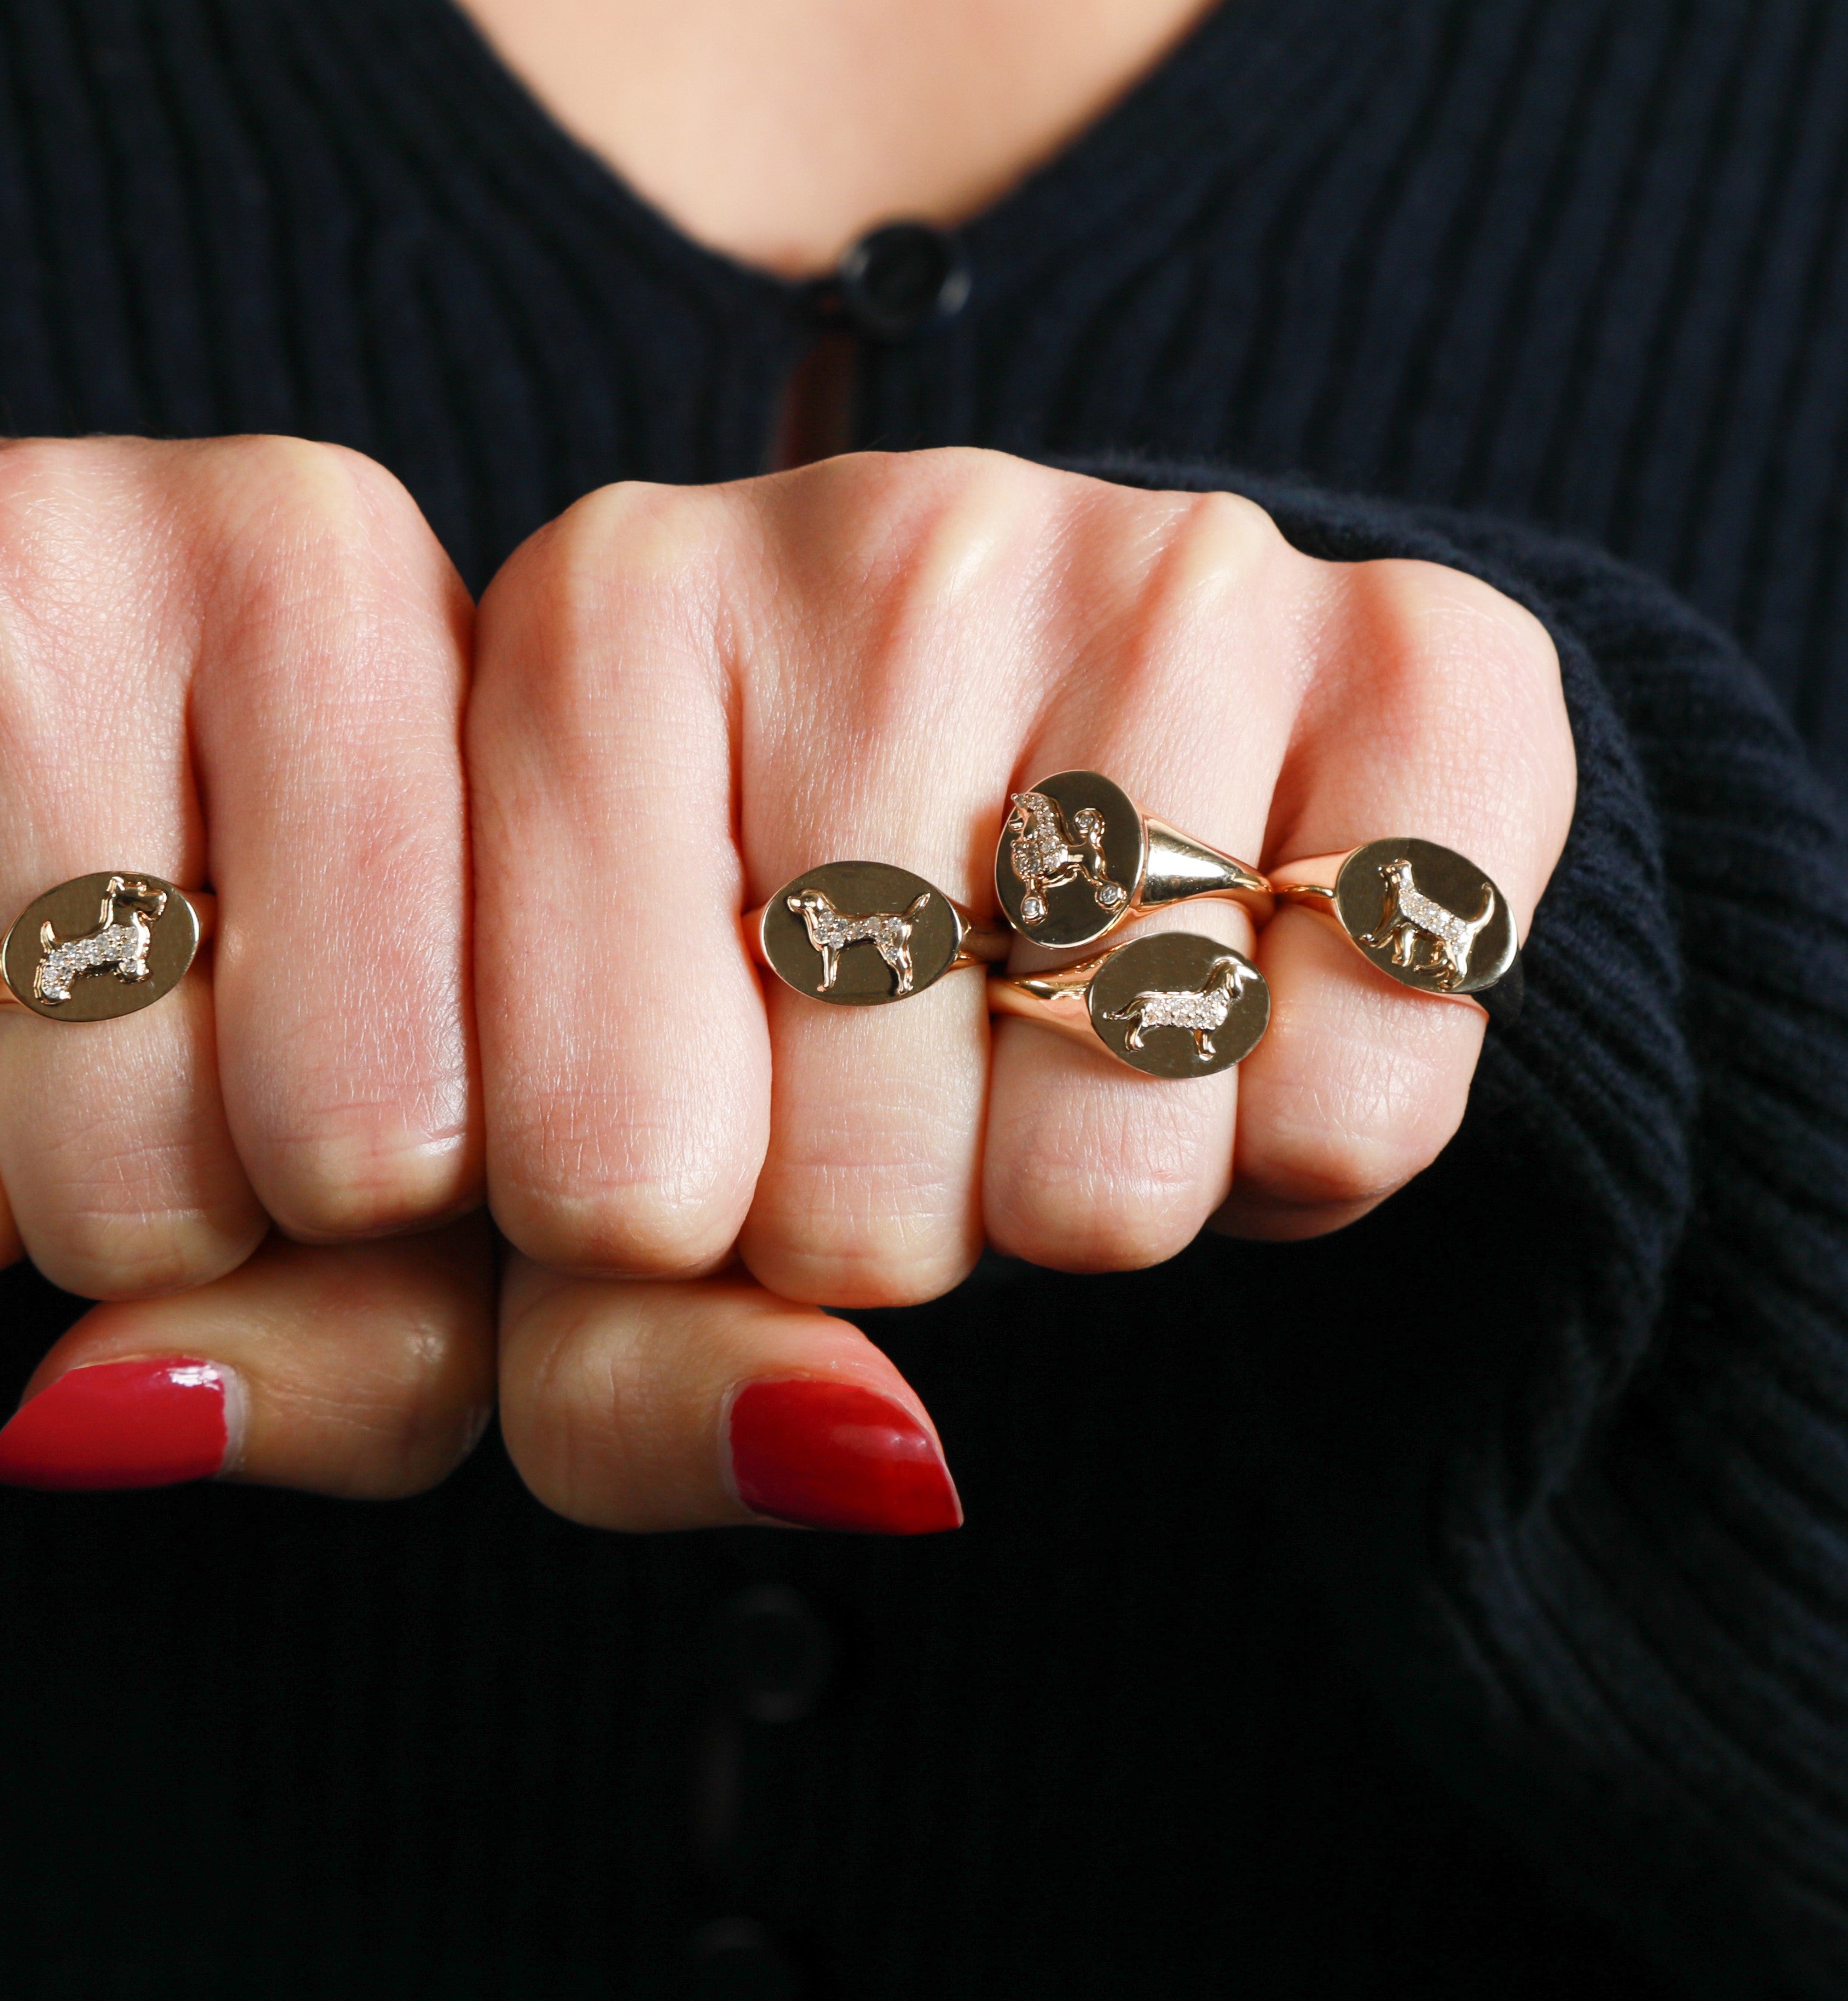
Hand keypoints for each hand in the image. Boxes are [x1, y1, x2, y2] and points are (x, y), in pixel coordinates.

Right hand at [0, 436, 490, 1499]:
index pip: (378, 1121)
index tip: (313, 1106)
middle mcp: (6, 522)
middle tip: (99, 1065)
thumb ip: (400, 1314)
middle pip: (123, 1166)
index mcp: (305, 561)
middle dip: (123, 1214)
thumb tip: (122, 1413)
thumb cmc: (211, 895)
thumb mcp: (411, 1062)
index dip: (339, 1211)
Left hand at [469, 450, 1575, 1531]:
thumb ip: (608, 1382)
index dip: (652, 1247)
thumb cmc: (762, 983)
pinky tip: (1228, 1006)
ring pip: (1107, 1183)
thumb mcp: (581, 1180)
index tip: (683, 1112)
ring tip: (1042, 1038)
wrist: (1056, 756)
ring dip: (1076, 1203)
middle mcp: (871, 543)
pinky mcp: (1419, 650)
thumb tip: (859, 1457)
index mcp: (593, 624)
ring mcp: (1159, 567)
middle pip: (848, 1205)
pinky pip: (1362, 1110)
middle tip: (890, 1072)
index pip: (588, 1178)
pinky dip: (1300, 1155)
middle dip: (872, 1230)